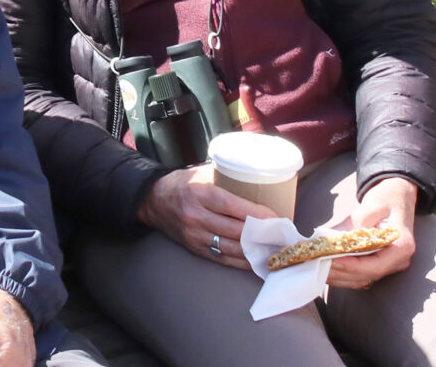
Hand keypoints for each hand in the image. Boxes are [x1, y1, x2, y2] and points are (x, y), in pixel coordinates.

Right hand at [135, 162, 276, 272]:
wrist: (152, 201)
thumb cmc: (182, 183)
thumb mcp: (201, 172)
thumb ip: (226, 174)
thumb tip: (258, 174)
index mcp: (200, 194)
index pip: (233, 207)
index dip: (257, 215)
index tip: (277, 217)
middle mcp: (197, 217)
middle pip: (236, 231)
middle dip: (263, 235)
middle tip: (283, 235)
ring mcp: (195, 236)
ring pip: (232, 249)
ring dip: (257, 251)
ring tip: (276, 250)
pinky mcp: (196, 249)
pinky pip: (224, 259)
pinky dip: (243, 262)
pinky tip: (259, 261)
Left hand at [322, 176, 419, 288]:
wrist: (397, 196)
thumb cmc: (387, 198)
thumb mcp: (371, 205)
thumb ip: (353, 224)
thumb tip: (332, 239)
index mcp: (401, 246)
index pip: (375, 266)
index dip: (351, 266)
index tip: (330, 260)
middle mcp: (399, 260)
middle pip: (366, 275)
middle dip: (340, 272)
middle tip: (316, 263)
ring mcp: (390, 265)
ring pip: (362, 279)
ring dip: (338, 276)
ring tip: (317, 266)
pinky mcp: (379, 263)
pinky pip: (361, 274)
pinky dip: (343, 273)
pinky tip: (327, 267)